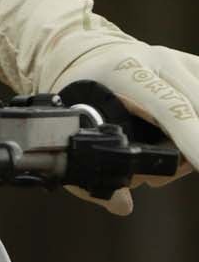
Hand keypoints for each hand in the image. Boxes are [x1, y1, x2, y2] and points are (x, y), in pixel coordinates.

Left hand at [49, 40, 198, 215]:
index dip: (191, 137)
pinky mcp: (198, 69)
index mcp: (125, 71)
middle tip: (154, 177)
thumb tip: (122, 204)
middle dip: (185, 155)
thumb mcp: (75, 127)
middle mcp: (159, 62)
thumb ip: (91, 172)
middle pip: (196, 115)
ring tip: (160, 156)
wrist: (92, 57)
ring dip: (193, 144)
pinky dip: (195, 132)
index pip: (169, 108)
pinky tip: (180, 141)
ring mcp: (183, 64)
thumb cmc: (81, 97)